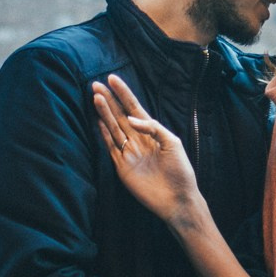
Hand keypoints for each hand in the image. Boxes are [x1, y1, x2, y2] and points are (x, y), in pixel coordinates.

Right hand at [92, 76, 200, 225]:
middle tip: (96, 84)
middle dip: (108, 100)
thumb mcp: (173, 142)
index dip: (123, 93)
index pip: (134, 107)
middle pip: (119, 115)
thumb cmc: (180, 170)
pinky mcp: (122, 166)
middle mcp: (138, 138)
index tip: (112, 78)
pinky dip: (104, 133)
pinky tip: (98, 120)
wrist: (178, 198)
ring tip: (95, 97)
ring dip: (104, 113)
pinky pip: (111, 146)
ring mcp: (129, 152)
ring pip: (113, 128)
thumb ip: (153, 128)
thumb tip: (132, 119)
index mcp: (152, 131)